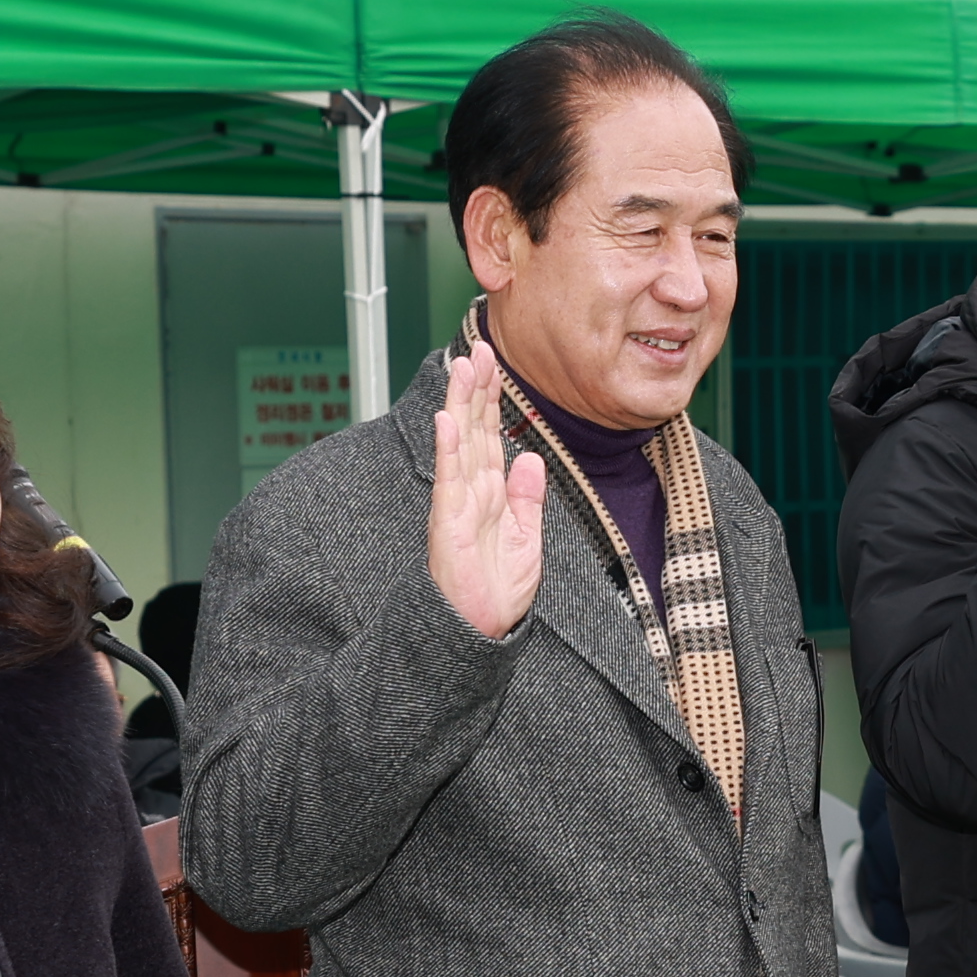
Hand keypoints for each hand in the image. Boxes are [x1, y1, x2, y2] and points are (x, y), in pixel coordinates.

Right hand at [426, 334, 547, 637]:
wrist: (482, 629)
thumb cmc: (499, 589)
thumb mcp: (528, 537)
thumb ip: (528, 497)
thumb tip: (529, 457)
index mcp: (492, 491)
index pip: (490, 433)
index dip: (491, 398)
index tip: (494, 362)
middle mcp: (472, 490)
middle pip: (473, 427)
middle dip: (476, 387)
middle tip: (479, 347)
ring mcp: (457, 503)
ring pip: (460, 443)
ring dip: (460, 404)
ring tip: (461, 366)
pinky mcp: (447, 522)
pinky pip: (449, 479)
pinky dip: (449, 449)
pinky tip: (448, 419)